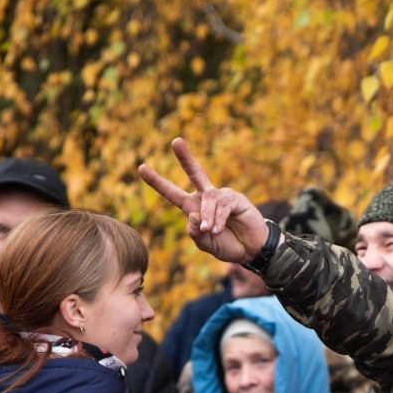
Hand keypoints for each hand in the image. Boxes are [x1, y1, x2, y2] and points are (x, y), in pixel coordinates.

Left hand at [138, 138, 270, 263]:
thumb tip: (193, 216)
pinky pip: (222, 206)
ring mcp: (222, 196)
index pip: (172, 193)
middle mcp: (207, 198)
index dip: (157, 182)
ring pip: (207, 200)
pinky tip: (216, 230)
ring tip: (211, 231)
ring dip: (207, 217)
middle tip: (176, 141)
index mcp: (194, 207)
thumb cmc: (228, 246)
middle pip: (195, 172)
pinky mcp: (236, 199)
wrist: (251, 251)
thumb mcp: (206, 245)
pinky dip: (217, 219)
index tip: (141, 168)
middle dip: (185, 157)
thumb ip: (195, 234)